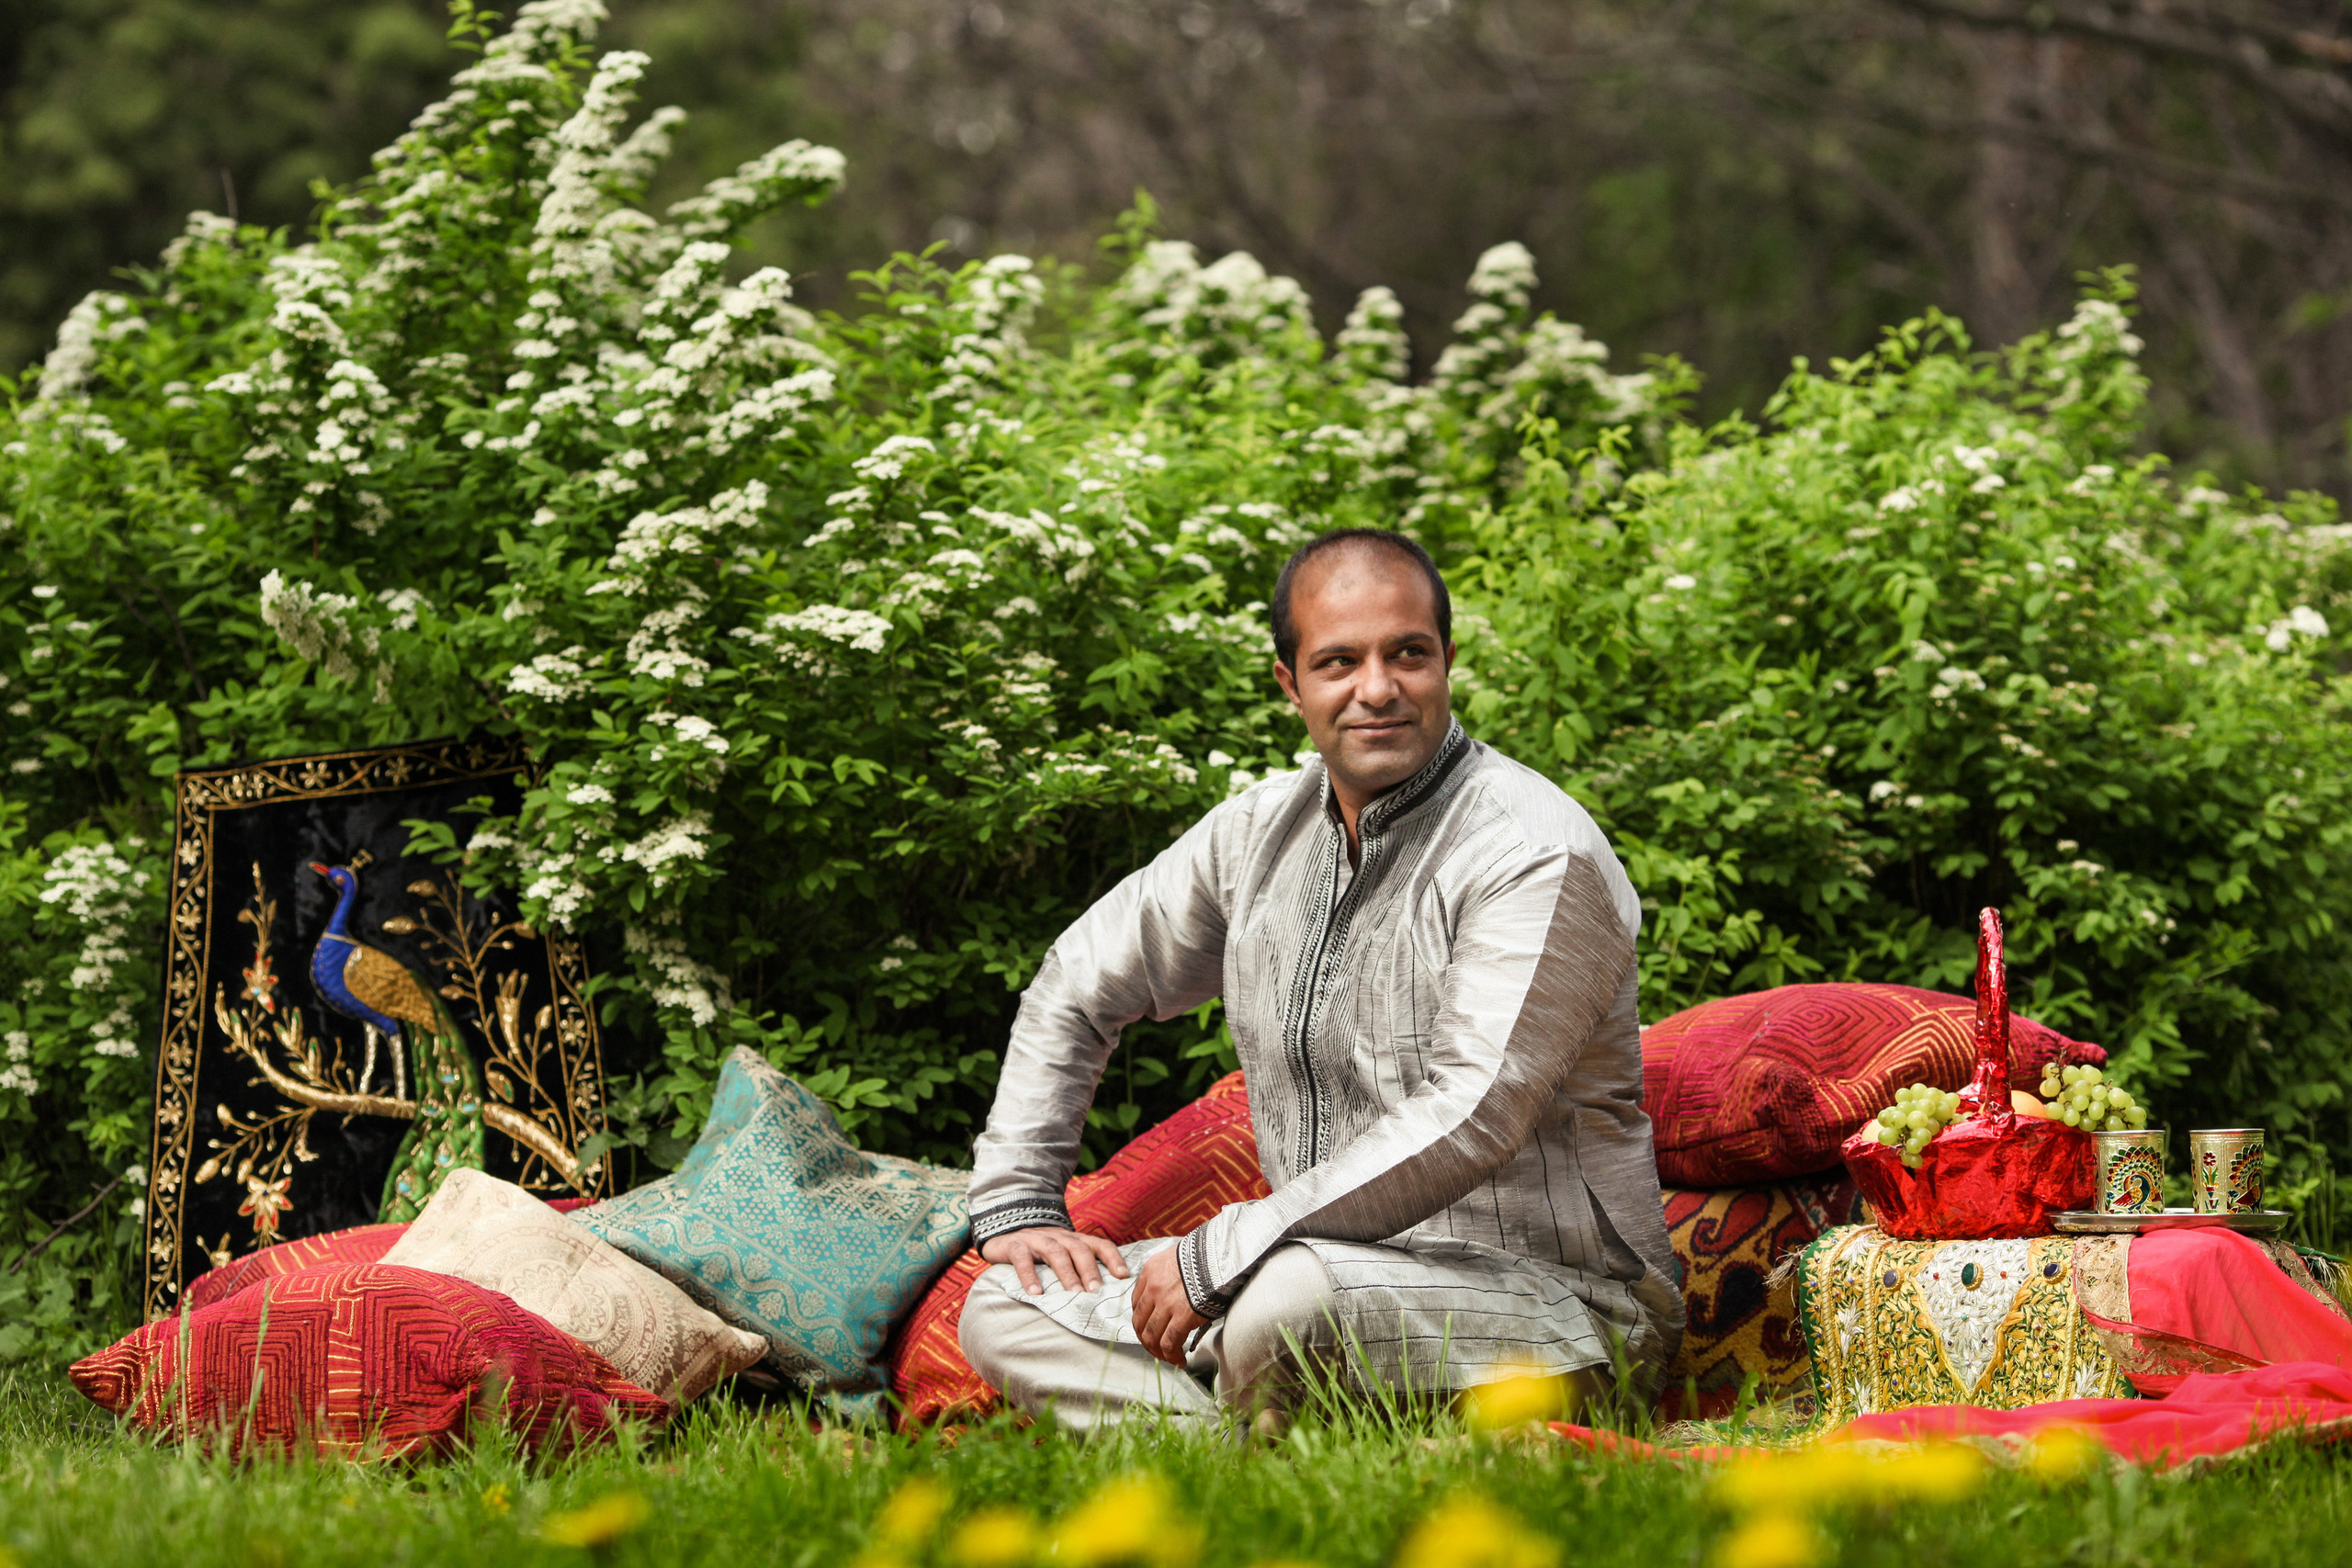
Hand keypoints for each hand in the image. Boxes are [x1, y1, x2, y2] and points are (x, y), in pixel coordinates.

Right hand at [980, 1226, 1129, 1294]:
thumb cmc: (1039, 1253)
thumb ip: (1078, 1268)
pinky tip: (1035, 1292)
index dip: (1113, 1258)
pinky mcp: (1014, 1245)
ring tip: (1073, 1293)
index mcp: (1074, 1240)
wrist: (1002, 1233)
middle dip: (1090, 1269)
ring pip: (1055, 1252)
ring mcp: (1036, 1239)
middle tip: (1096, 1290)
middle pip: (1079, 1249)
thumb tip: (1103, 1296)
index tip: (1123, 1275)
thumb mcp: (1061, 1255)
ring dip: (1066, 1273)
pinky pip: (1023, 1258)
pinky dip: (1029, 1275)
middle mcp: (1059, 1236)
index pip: (1099, 1244)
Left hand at [1130, 1244, 1208, 1365]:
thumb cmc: (1205, 1256)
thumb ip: (1169, 1274)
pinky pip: (1169, 1343)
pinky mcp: (1181, 1316)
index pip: (1137, 1303)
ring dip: (1158, 1352)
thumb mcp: (1177, 1257)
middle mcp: (1153, 1288)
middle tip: (1157, 1349)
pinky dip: (1173, 1356)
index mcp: (1150, 1271)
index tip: (1150, 1329)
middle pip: (1140, 1323)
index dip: (1142, 1321)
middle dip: (1147, 1340)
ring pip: (1151, 1336)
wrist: (1220, 1255)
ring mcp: (1165, 1303)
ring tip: (1169, 1358)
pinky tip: (1180, 1360)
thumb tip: (1175, 1290)